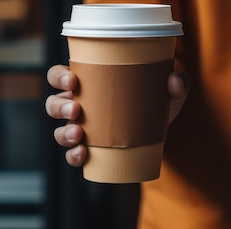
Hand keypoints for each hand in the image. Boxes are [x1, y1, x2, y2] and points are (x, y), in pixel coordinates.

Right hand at [45, 64, 189, 166]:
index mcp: (89, 82)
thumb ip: (177, 80)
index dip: (59, 77)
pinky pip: (73, 154)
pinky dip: (74, 156)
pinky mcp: (91, 148)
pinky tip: (83, 155)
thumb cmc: (157, 98)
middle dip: (59, 106)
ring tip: (79, 134)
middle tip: (76, 108)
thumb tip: (174, 82)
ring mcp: (82, 127)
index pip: (60, 75)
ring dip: (64, 132)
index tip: (73, 80)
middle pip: (53, 102)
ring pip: (59, 129)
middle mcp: (79, 103)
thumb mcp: (169, 87)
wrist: (162, 128)